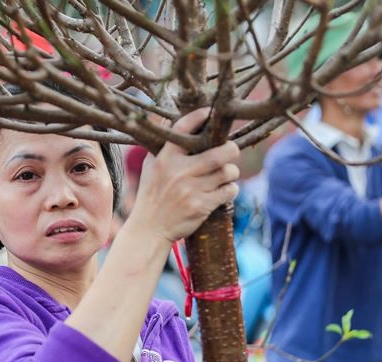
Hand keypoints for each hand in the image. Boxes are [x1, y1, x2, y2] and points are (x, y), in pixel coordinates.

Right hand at [129, 108, 239, 243]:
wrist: (149, 228)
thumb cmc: (151, 195)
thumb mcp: (150, 167)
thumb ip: (162, 146)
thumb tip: (169, 119)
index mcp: (165, 158)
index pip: (184, 128)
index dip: (200, 116)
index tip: (210, 112)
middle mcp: (179, 171)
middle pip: (221, 152)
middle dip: (232, 149)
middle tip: (230, 151)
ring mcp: (192, 189)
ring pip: (228, 171)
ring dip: (230, 172)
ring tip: (224, 175)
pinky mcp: (202, 205)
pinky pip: (229, 190)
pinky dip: (230, 189)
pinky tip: (222, 191)